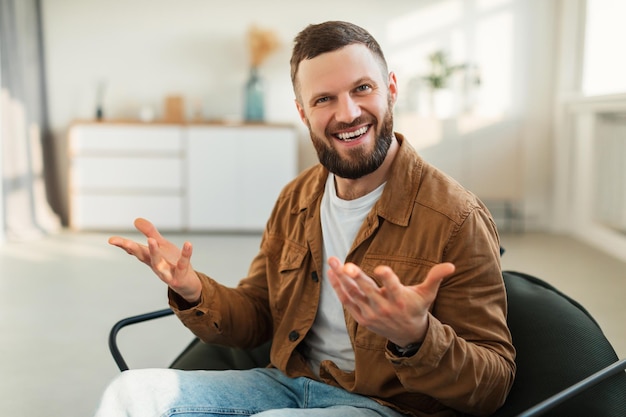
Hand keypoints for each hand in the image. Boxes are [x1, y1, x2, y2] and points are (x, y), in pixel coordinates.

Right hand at [108, 218, 201, 302]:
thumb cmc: (172, 263)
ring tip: (152, 240)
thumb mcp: (162, 245)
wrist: (187, 283)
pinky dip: (185, 254)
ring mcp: (166, 273)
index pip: (135, 249)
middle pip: (143, 256)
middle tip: (125, 243)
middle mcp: (156, 265)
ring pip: (158, 263)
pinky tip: (188, 244)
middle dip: (133, 249)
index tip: (111, 240)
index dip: (123, 245)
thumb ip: (150, 233)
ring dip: (154, 253)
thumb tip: (136, 220)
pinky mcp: (179, 277)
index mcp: (150, 257)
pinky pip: (183, 264)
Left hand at [327, 257, 454, 347]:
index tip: (380, 268)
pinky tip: (331, 273)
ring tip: (332, 261)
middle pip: (368, 291)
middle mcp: (384, 307)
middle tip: (345, 264)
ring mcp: (371, 313)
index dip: (387, 278)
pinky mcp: (361, 317)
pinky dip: (338, 288)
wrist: (408, 335)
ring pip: (353, 295)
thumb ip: (436, 277)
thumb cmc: (417, 308)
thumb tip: (451, 265)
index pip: (393, 288)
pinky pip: (347, 301)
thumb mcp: (427, 294)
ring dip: (340, 278)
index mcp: (400, 299)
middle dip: (356, 277)